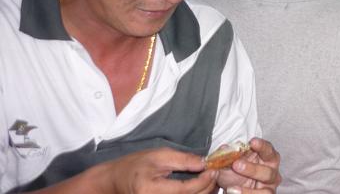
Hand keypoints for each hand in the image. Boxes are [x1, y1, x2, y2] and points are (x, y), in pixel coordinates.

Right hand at [101, 147, 215, 193]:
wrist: (117, 181)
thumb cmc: (135, 165)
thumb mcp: (159, 156)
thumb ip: (182, 159)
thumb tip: (205, 162)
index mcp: (151, 191)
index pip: (185, 190)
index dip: (203, 180)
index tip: (214, 169)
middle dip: (208, 187)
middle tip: (217, 173)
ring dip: (204, 193)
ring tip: (212, 179)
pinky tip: (202, 187)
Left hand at [215, 137, 280, 192]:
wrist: (231, 189)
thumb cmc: (235, 174)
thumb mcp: (228, 164)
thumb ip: (226, 156)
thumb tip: (224, 148)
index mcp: (266, 159)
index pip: (268, 150)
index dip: (262, 146)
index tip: (252, 142)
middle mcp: (271, 172)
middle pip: (268, 171)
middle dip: (252, 168)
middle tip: (236, 165)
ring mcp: (269, 187)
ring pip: (266, 190)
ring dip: (247, 190)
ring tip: (231, 188)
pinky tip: (233, 193)